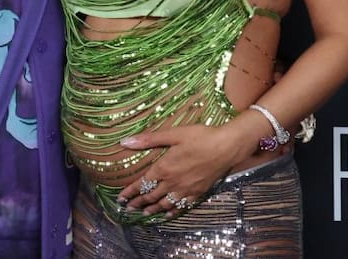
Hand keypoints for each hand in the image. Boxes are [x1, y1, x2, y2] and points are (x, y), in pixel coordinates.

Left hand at [116, 124, 251, 216]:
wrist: (226, 147)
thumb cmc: (200, 137)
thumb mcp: (173, 134)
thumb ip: (149, 139)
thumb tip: (124, 142)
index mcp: (164, 168)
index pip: (142, 183)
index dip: (130, 192)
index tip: (120, 198)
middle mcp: (172, 182)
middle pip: (151, 197)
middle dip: (138, 203)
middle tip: (128, 208)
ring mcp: (185, 190)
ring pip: (164, 204)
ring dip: (152, 210)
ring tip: (143, 214)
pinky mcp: (197, 193)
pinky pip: (181, 206)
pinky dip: (172, 212)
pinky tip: (167, 214)